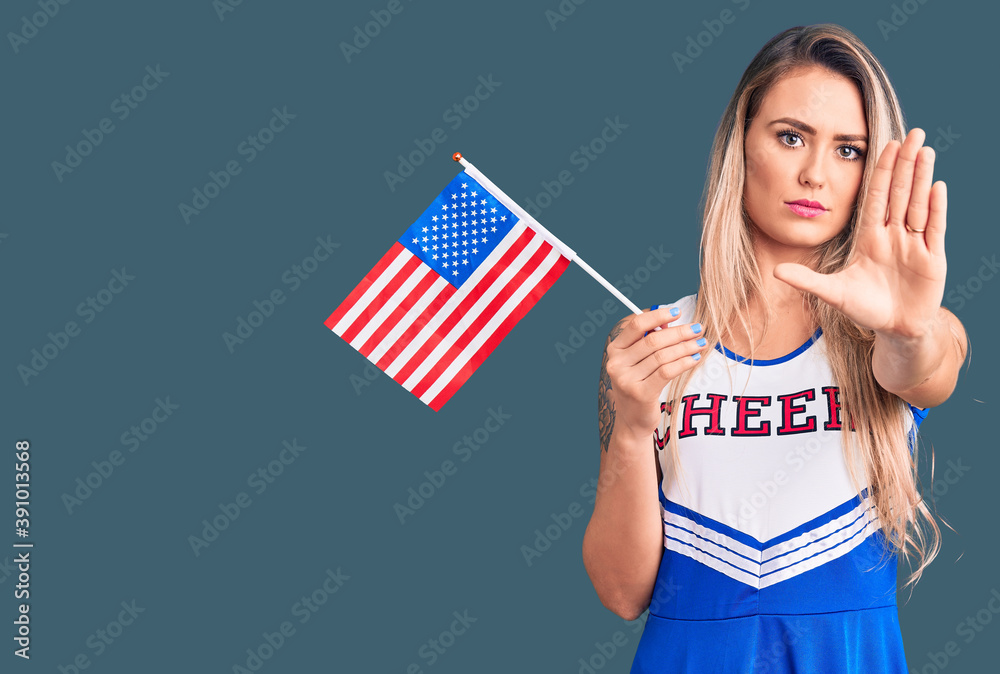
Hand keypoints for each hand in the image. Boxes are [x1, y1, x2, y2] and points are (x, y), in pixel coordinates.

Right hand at [599, 306, 706, 449]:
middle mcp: (616, 363)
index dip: (658, 315)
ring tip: (701, 343)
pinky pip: (666, 372)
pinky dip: (683, 362)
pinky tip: (695, 359)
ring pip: (662, 356)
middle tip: (698, 329)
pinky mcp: (640, 393)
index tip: (678, 311)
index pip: (636, 325)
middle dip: (679, 332)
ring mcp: (626, 379)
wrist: (632, 421)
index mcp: (615, 350)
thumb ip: (649, 342)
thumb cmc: (640, 385)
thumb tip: (671, 322)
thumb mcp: (638, 362)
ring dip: (685, 347)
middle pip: (652, 340)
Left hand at [773, 128, 947, 339]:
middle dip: (905, 163)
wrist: (894, 330)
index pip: (876, 198)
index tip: (886, 145)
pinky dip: (936, 208)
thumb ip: (806, 280)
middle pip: (900, 193)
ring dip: (922, 177)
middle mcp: (893, 236)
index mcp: (870, 238)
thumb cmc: (864, 308)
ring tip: (926, 149)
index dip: (881, 172)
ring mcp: (914, 246)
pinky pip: (934, 229)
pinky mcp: (932, 260)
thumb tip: (775, 271)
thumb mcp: (832, 293)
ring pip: (919, 204)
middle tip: (913, 132)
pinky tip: (936, 185)